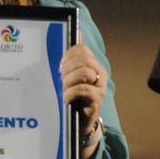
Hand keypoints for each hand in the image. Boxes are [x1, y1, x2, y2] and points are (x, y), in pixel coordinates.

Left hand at [61, 44, 107, 158]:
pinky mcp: (97, 101)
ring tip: (64, 91)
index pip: (81, 49)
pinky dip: (70, 93)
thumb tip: (70, 34)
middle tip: (61, 80)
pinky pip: (83, 89)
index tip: (59, 68)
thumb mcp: (66, 79)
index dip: (67, 56)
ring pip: (83, 72)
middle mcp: (99, 74)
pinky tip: (66, 99)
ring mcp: (99, 87)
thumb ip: (66, 62)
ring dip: (68, 81)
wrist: (78, 124)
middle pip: (82, 59)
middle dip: (67, 68)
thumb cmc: (70, 98)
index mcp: (91, 65)